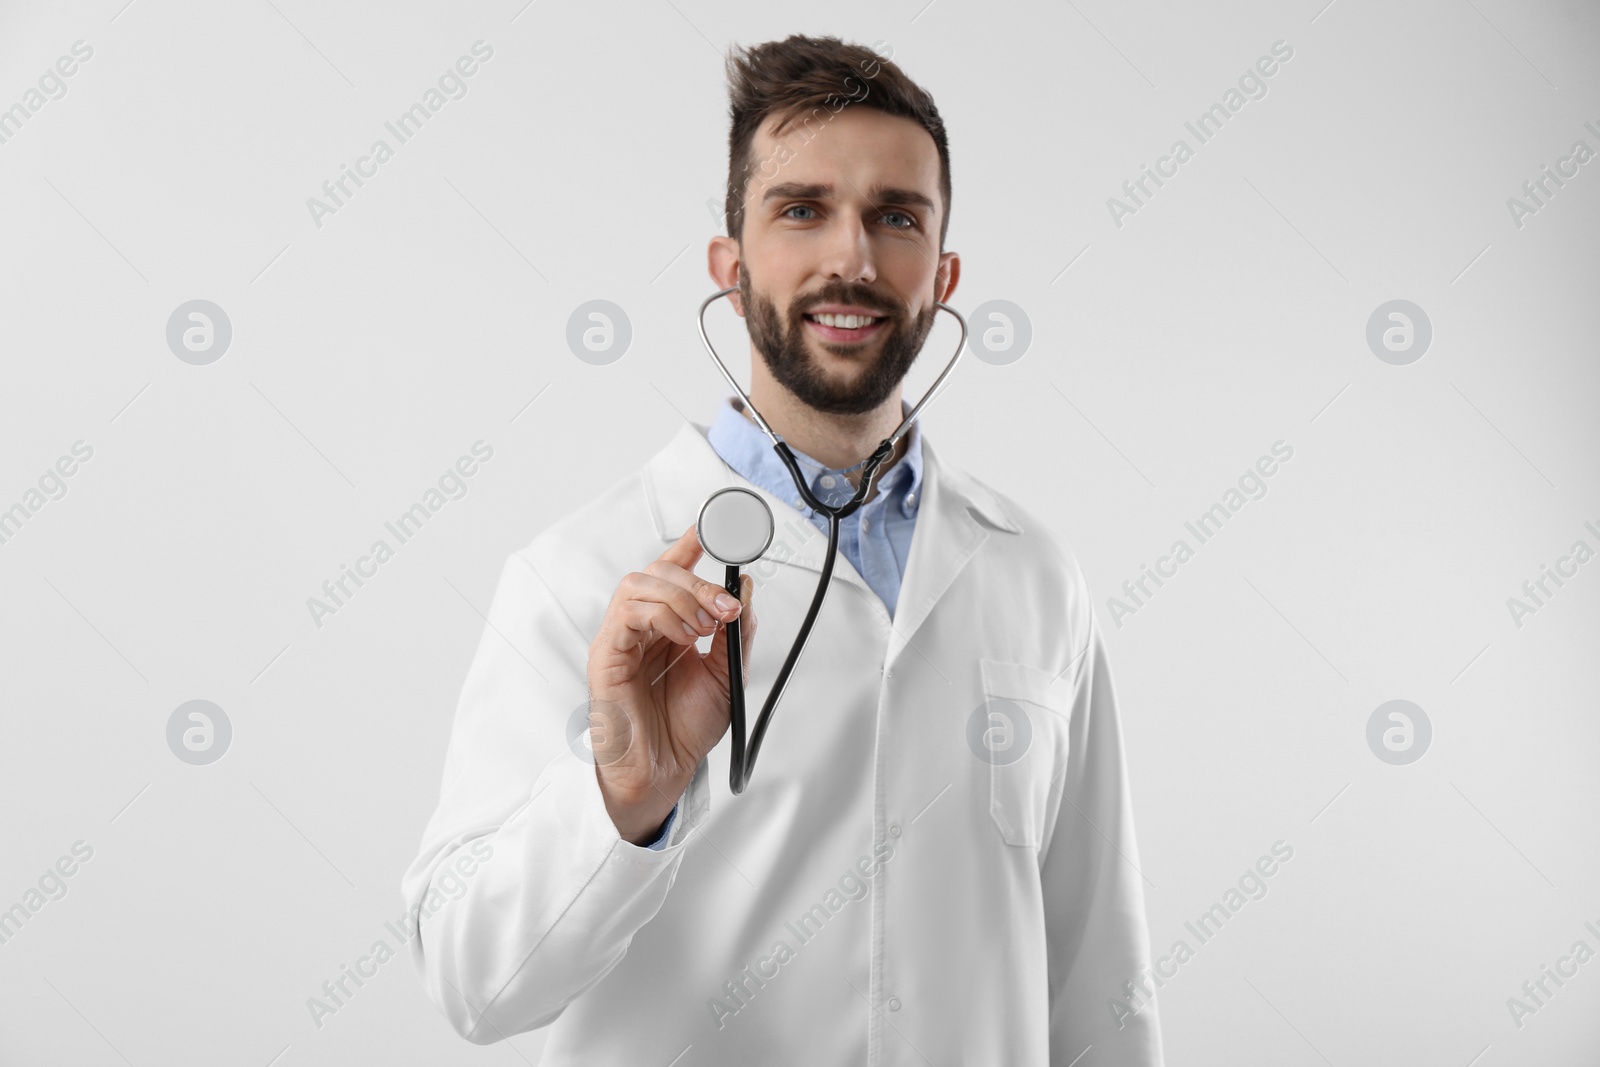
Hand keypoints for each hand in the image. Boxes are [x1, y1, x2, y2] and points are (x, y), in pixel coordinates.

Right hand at [586, 523, 756, 843]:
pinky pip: (627, 613)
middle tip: (728, 606)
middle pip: (660, 570)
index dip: (691, 543)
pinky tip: (684, 637)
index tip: (714, 526)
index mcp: (670, 625)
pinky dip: (662, 615)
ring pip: (641, 583)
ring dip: (681, 596)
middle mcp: (644, 626)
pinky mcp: (607, 654)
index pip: (676, 572)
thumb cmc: (685, 728)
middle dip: (699, 580)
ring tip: (705, 628)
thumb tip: (745, 586)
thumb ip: (737, 631)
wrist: (665, 772)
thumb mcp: (727, 673)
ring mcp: (622, 637)